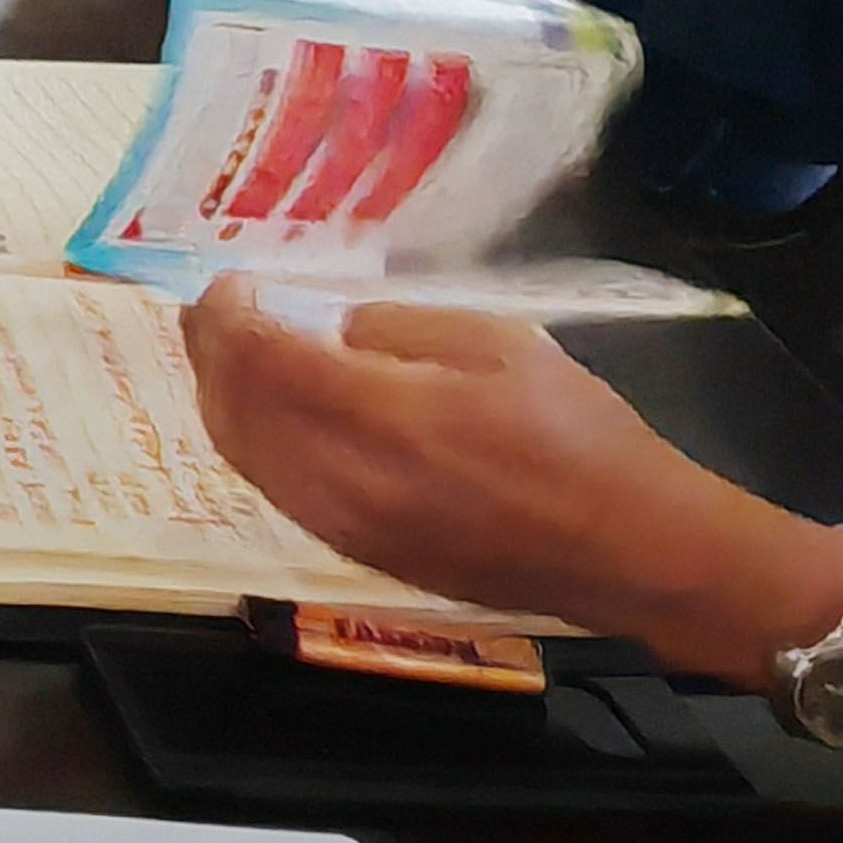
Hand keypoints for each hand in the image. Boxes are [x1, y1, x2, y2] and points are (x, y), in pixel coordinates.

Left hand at [177, 284, 842, 680]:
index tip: (229, 284)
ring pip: (246, 460)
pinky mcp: (363, 557)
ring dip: (224, 403)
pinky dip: (256, 446)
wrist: (631, 549)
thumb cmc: (578, 434)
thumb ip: (397, 329)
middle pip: (235, 413)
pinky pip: (278, 494)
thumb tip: (329, 331)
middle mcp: (348, 483)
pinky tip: (270, 415)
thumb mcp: (498, 343)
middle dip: (210, 355)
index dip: (229, 316)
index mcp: (387, 419)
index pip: (263, 360)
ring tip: (230, 357)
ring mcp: (349, 530)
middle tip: (214, 313)